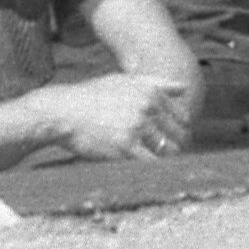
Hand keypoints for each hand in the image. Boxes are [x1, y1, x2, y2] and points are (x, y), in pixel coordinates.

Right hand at [38, 70, 187, 162]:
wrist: (64, 111)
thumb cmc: (93, 96)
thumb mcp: (125, 81)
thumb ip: (156, 84)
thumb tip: (184, 88)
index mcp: (150, 91)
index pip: (182, 117)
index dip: (181, 131)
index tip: (171, 138)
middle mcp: (147, 107)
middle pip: (177, 135)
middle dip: (175, 146)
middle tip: (165, 155)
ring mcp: (137, 127)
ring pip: (167, 150)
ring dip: (165, 159)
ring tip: (155, 162)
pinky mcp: (126, 147)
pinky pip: (151, 163)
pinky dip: (152, 168)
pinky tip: (144, 168)